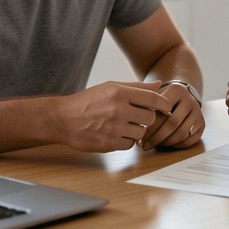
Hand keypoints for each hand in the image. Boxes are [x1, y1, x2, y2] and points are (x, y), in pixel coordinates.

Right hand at [54, 81, 174, 151]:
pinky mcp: (109, 143)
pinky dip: (126, 140)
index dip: (163, 103)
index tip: (166, 107)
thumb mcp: (110, 87)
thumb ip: (136, 87)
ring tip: (123, 124)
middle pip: (150, 118)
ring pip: (141, 133)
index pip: (152, 98)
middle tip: (137, 116)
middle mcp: (118, 109)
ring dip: (136, 130)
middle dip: (147, 118)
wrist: (63, 118)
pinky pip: (129, 144)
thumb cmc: (87, 101)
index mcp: (119, 93)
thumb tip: (159, 84)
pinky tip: (115, 133)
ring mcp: (114, 128)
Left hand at [141, 81, 204, 149]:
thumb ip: (145, 101)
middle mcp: (190, 100)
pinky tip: (166, 144)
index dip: (151, 124)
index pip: (163, 109)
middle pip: (173, 124)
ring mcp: (198, 113)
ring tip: (154, 144)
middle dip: (157, 137)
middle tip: (144, 144)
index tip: (140, 133)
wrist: (182, 96)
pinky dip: (177, 145)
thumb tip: (138, 116)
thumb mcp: (154, 94)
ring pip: (182, 133)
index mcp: (177, 90)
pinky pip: (190, 140)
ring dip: (166, 143)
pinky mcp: (202, 124)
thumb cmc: (163, 98)